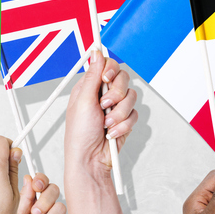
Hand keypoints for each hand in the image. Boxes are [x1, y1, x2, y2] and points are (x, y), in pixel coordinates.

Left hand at [6, 173, 68, 213]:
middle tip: (35, 213)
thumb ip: (25, 198)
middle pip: (54, 190)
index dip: (41, 180)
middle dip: (45, 201)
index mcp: (33, 202)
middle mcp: (46, 208)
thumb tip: (28, 178)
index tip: (36, 185)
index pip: (41, 183)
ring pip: (60, 208)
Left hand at [64, 53, 137, 177]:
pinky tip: (111, 132)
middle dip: (116, 94)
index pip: (106, 66)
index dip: (110, 70)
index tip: (106, 79)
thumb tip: (95, 54)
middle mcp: (102, 95)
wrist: (90, 159)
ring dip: (119, 113)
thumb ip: (92, 76)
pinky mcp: (124, 120)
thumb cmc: (80, 134)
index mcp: (89, 87)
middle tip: (104, 105)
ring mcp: (115, 107)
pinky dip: (123, 125)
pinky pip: (134, 114)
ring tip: (106, 124)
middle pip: (123, 79)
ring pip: (131, 97)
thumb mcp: (83, 101)